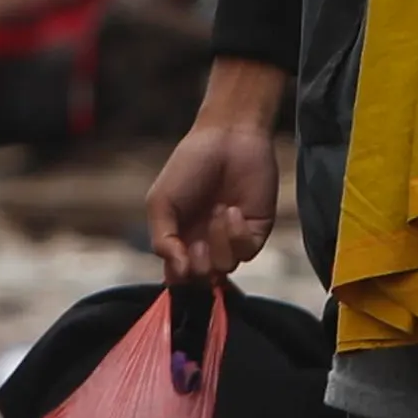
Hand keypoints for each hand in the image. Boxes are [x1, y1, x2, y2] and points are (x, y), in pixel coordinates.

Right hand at [146, 56, 288, 282]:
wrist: (227, 137)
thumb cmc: (189, 165)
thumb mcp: (161, 202)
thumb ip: (162, 240)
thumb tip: (179, 272)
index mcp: (179, 240)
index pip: (177, 277)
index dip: (178, 278)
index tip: (178, 265)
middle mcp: (206, 244)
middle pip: (201, 281)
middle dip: (198, 267)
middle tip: (197, 243)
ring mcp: (231, 239)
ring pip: (225, 268)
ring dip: (219, 244)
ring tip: (217, 211)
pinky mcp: (256, 231)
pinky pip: (247, 252)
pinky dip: (238, 235)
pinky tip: (233, 210)